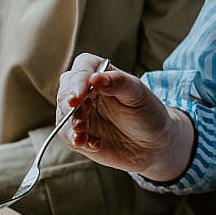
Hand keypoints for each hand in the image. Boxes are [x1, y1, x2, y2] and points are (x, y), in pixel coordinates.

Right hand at [57, 53, 193, 181]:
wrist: (153, 145)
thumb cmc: (148, 114)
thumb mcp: (138, 95)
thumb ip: (118, 83)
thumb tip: (95, 78)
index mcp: (101, 75)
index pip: (82, 69)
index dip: (77, 81)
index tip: (78, 97)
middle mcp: (86, 92)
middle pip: (66, 92)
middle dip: (69, 107)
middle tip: (79, 122)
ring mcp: (80, 113)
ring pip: (63, 115)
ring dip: (71, 126)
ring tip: (84, 136)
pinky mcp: (77, 133)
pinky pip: (67, 135)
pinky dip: (77, 140)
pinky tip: (93, 145)